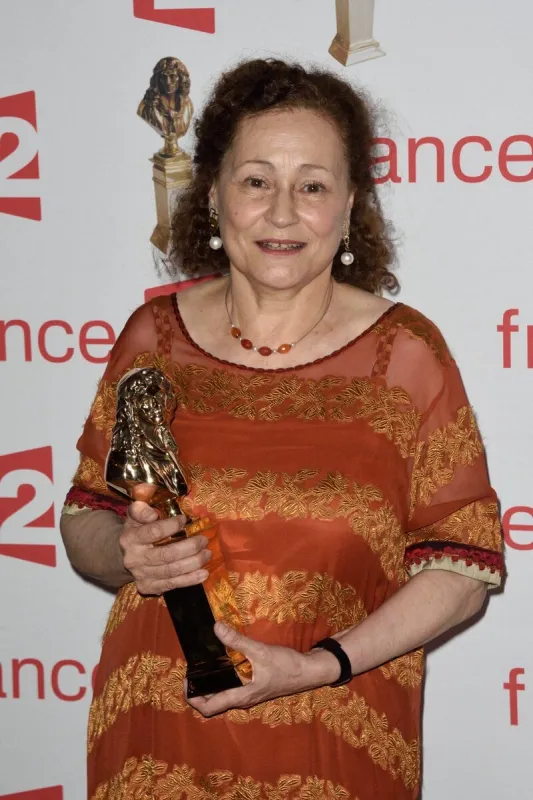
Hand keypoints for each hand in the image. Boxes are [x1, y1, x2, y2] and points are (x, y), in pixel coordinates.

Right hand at [119, 501, 210, 594]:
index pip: (153, 532)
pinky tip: (204, 573)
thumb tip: (153, 514)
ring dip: (194, 563)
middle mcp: (134, 559)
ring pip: (171, 571)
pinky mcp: (148, 587)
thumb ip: (141, 510)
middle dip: (190, 547)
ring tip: (207, 554)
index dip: (171, 526)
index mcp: (130, 539)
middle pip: (166, 555)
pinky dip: (190, 580)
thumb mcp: (134, 516)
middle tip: (204, 540)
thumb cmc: (136, 531)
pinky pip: (172, 584)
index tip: (185, 520)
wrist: (123, 556)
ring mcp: (141, 575)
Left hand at [187, 622, 340, 717]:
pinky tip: (225, 660)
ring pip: (223, 694)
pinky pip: (233, 687)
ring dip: (212, 683)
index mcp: (240, 696)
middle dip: (199, 688)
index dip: (192, 697)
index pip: (208, 708)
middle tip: (193, 669)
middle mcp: (242, 699)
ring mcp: (249, 694)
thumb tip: (215, 628)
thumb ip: (237, 641)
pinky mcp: (255, 687)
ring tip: (205, 663)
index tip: (186, 680)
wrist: (308, 672)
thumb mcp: (260, 651)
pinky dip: (224, 678)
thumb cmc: (285, 666)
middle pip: (213, 702)